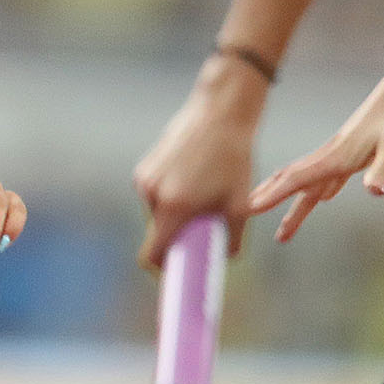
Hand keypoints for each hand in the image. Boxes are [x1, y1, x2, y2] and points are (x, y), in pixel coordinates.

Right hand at [134, 61, 265, 266]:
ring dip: (175, 213)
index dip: (162, 268)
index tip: (175, 270)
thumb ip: (231, 239)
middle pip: (158, 233)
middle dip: (177, 235)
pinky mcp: (145, 166)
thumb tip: (225, 259)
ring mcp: (145, 179)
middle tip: (203, 225)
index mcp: (173, 208)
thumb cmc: (233, 159)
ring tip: (203, 192)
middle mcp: (151, 195)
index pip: (151, 254)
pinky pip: (155, 193)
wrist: (220, 113)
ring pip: (157, 212)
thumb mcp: (239, 204)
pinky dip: (171, 195)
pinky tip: (193, 177)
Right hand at [249, 61, 383, 242]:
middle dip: (272, 198)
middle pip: (296, 179)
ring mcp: (344, 149)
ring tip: (283, 219)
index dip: (274, 195)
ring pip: (310, 178)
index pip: (299, 178)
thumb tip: (374, 192)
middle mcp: (336, 152)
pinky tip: (323, 197)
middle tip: (247, 214)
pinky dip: (319, 188)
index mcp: (341, 155)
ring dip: (293, 198)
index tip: (249, 209)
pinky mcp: (356, 147)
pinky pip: (329, 174)